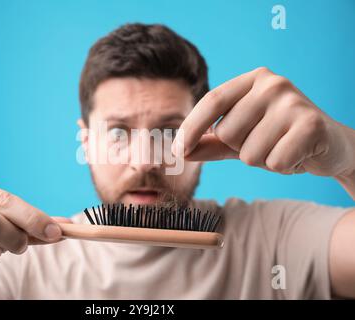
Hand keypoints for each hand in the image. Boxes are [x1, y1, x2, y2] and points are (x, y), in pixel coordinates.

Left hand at [173, 67, 354, 178]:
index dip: (190, 128)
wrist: (330, 146)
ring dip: (263, 161)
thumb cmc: (279, 139)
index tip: (177, 151)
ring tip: (282, 149)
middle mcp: (272, 84)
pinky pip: (274, 162)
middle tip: (266, 143)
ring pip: (249, 152)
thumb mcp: (240, 139)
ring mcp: (292, 102)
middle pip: (227, 132)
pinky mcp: (311, 124)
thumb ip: (210, 143)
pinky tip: (297, 156)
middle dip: (241, 149)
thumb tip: (180, 151)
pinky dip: (283, 167)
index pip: (211, 100)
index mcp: (252, 80)